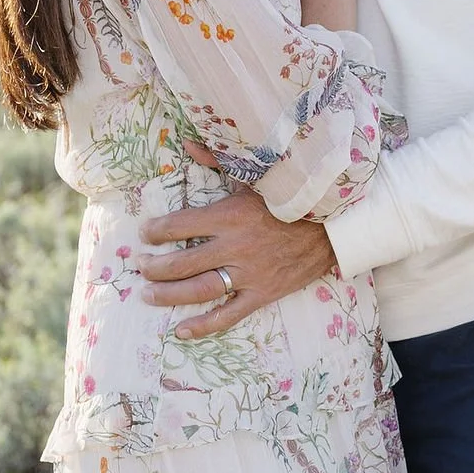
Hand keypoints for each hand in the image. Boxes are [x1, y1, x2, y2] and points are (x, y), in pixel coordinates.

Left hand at [137, 176, 335, 336]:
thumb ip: (217, 160)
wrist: (334, 225)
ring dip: (168, 295)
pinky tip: (181, 330)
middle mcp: (235, 247)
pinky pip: (229, 315)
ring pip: (199, 290)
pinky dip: (204, 325)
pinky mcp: (263, 294)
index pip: (179, 226)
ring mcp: (249, 274)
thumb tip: (186, 142)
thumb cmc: (292, 197)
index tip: (143, 234)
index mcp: (229, 216)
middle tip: (139, 267)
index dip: (155, 232)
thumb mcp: (255, 175)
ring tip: (147, 294)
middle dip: (154, 267)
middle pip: (181, 263)